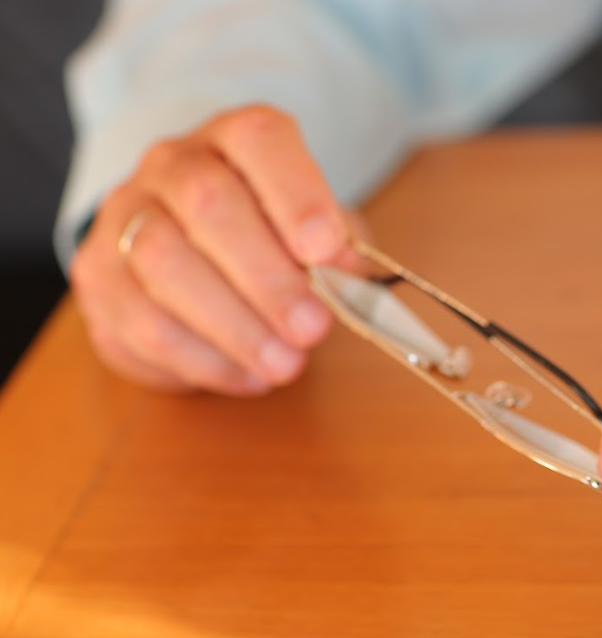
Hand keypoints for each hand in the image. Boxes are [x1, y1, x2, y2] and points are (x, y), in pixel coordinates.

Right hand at [70, 104, 355, 394]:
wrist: (185, 247)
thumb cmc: (269, 238)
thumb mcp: (315, 233)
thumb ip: (338, 248)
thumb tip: (348, 274)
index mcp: (234, 140)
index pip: (259, 141)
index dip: (297, 194)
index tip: (328, 250)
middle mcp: (171, 165)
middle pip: (209, 205)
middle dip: (269, 278)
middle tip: (313, 329)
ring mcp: (123, 217)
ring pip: (164, 264)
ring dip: (235, 326)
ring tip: (285, 364)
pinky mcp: (97, 276)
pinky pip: (141, 322)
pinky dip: (203, 359)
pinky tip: (248, 377)